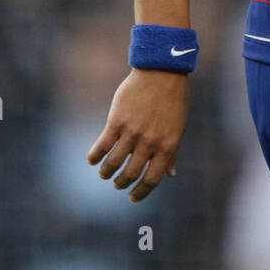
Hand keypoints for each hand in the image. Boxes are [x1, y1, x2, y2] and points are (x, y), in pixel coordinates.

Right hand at [87, 68, 188, 202]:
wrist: (162, 72)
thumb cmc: (173, 100)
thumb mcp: (177, 128)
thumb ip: (171, 153)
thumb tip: (170, 175)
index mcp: (167, 146)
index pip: (152, 179)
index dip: (141, 192)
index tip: (132, 198)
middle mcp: (150, 142)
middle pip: (131, 173)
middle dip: (122, 183)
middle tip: (117, 184)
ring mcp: (133, 132)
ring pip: (114, 163)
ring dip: (106, 172)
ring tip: (104, 173)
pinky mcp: (117, 121)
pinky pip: (102, 146)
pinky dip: (95, 156)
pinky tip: (92, 160)